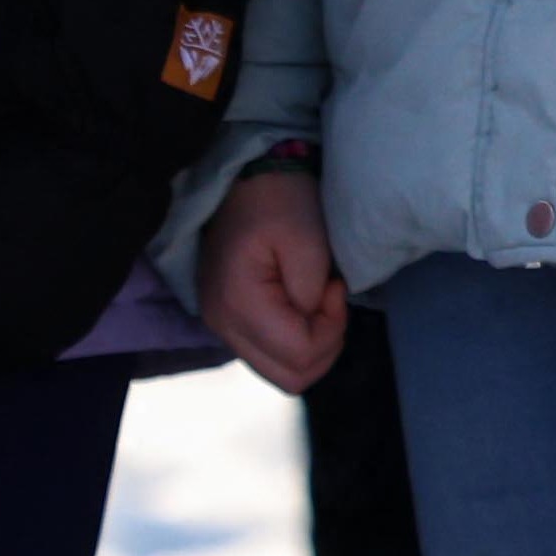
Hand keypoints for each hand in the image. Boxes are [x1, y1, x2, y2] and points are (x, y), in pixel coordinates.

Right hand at [195, 157, 348, 389]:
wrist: (246, 178)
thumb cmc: (280, 201)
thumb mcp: (308, 239)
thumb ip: (312, 293)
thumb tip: (312, 319)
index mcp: (239, 303)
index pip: (300, 354)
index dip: (332, 329)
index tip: (334, 287)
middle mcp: (222, 324)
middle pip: (290, 377)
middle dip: (323, 345)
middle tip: (328, 299)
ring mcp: (220, 326)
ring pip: (281, 373)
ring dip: (310, 346)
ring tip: (315, 300)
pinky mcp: (227, 322)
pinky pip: (270, 355)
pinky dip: (295, 341)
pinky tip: (300, 306)